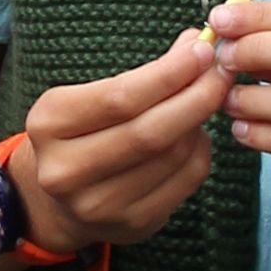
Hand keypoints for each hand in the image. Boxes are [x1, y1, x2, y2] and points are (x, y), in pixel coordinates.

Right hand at [16, 29, 227, 253]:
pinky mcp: (132, 225)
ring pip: (174, 155)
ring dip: (199, 122)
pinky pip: (186, 180)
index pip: (120, 98)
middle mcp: (66, 170)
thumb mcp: (90, 95)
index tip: (202, 51)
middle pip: (150, 131)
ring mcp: (99, 205)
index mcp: (49, 124)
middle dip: (196, 96)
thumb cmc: (80, 133)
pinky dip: (201, 150)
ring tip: (203, 101)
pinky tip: (195, 136)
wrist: (56, 199)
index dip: (169, 73)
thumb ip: (142, 74)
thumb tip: (195, 45)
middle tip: (221, 73)